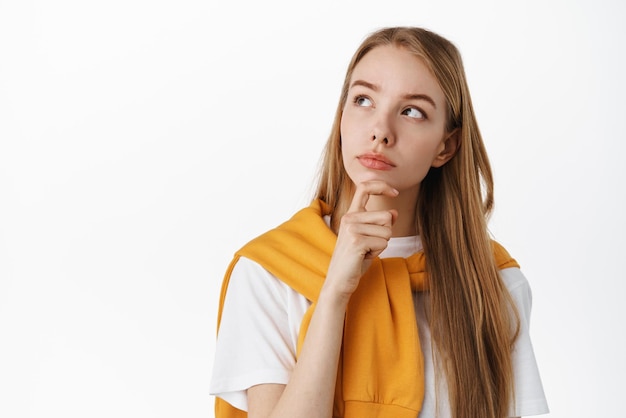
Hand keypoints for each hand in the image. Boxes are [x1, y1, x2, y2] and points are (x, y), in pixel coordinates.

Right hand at [323, 180, 397, 300]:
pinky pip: (383, 242)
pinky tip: (364, 257)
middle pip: (386, 216)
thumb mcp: (368, 238)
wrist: (339, 280)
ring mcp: (351, 229)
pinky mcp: (356, 241)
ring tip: (366, 252)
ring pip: (387, 230)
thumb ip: (379, 224)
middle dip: (386, 233)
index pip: (365, 188)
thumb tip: (394, 213)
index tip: (395, 191)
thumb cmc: (354, 260)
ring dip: (382, 244)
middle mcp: (349, 218)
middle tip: (369, 245)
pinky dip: (378, 252)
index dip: (382, 186)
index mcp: (350, 214)